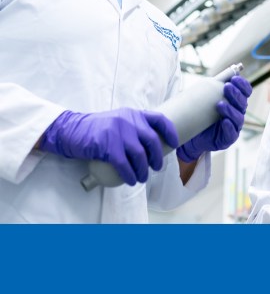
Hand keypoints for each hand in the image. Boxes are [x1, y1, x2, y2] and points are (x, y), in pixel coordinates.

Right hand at [39, 108, 178, 185]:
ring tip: (142, 178)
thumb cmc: (97, 129)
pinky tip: (131, 180)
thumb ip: (133, 126)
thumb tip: (152, 144)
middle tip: (156, 168)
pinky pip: (124, 164)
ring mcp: (117, 132)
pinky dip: (130, 175)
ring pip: (140, 155)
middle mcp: (128, 120)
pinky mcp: (107, 146)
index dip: (170, 132)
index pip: (159, 119)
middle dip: (157, 157)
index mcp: (133, 113)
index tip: (175, 144)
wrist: (70, 130)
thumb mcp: (118, 121)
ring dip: (143, 170)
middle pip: (152, 141)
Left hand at [177, 76, 251, 161]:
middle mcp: (238, 113)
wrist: (193, 134)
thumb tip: (227, 70)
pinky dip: (229, 127)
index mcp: (236, 102)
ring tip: (220, 105)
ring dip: (230, 110)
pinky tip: (224, 121)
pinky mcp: (229, 138)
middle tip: (227, 87)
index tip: (235, 78)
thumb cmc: (201, 114)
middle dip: (236, 94)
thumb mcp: (208, 97)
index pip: (245, 92)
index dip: (243, 85)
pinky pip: (232, 133)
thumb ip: (217, 86)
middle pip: (243, 103)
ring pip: (238, 117)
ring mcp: (234, 126)